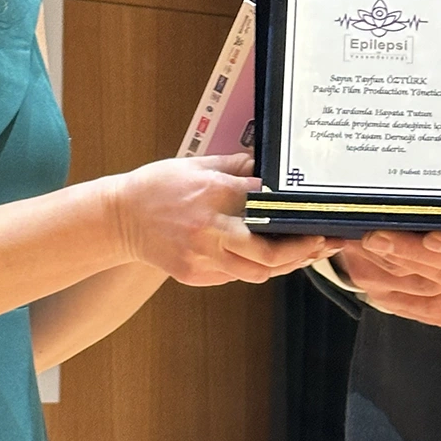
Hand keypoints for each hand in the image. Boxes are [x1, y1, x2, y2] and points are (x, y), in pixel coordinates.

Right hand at [113, 153, 337, 285]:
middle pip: (268, 253)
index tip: (318, 214)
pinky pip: (234, 276)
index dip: (297, 214)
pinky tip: (272, 258)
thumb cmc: (159, 186)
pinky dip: (255, 267)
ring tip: (305, 253)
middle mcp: (210, 230)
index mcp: (214, 194)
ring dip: (284, 265)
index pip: (267, 207)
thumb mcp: (199, 165)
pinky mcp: (194, 275)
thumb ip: (238, 166)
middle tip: (322, 243)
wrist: (118, 218)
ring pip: (256, 273)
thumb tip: (272, 168)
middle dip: (301, 251)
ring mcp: (201, 257)